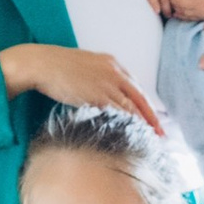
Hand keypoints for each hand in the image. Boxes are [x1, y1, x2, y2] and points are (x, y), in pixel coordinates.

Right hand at [0, 43, 166, 127]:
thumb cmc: (57, 67)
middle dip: (152, 117)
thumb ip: (98, 78)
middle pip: (140, 98)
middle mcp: (114, 72)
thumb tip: (103, 95)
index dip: (146, 105)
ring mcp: (107, 83)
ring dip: (143, 124)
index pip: (136, 87)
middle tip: (162, 133)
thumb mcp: (84, 67)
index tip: (153, 118)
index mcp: (112, 63)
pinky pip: (118, 112)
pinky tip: (133, 135)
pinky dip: (127, 124)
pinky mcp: (97, 94)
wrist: (41, 63)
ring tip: (151, 139)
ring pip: (131, 107)